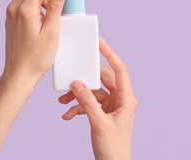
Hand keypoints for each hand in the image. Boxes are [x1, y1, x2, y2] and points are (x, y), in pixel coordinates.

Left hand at [3, 0, 68, 84]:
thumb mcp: (52, 32)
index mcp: (25, 10)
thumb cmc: (36, 58)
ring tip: (58, 9)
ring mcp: (12, 12)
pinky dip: (39, 0)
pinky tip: (48, 15)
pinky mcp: (13, 18)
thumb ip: (56, 7)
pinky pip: (26, 0)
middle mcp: (15, 7)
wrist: (19, 74)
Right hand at [59, 37, 137, 159]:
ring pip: (92, 92)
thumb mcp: (98, 123)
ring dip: (77, 96)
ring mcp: (111, 106)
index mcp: (126, 99)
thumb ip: (87, 102)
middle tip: (71, 78)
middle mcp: (120, 100)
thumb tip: (77, 83)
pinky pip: (89, 103)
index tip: (99, 43)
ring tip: (63, 101)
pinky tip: (67, 114)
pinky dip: (78, 107)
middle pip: (102, 80)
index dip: (110, 54)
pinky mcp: (103, 113)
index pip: (120, 70)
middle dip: (84, 81)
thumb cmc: (114, 148)